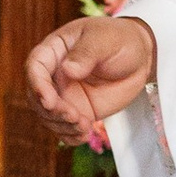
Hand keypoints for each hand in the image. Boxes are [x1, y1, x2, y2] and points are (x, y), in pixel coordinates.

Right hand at [24, 12, 155, 138]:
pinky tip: (84, 136)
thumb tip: (68, 69)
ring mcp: (64, 94)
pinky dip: (70, 135)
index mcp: (55, 50)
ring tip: (85, 126)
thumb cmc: (121, 40)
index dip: (37, 85)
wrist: (140, 58)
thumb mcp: (105, 41)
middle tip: (74, 117)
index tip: (49, 101)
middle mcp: (54, 74)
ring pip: (48, 116)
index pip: (35, 67)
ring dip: (62, 126)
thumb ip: (86, 53)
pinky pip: (64, 127)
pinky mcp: (77, 110)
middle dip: (52, 111)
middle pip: (37, 96)